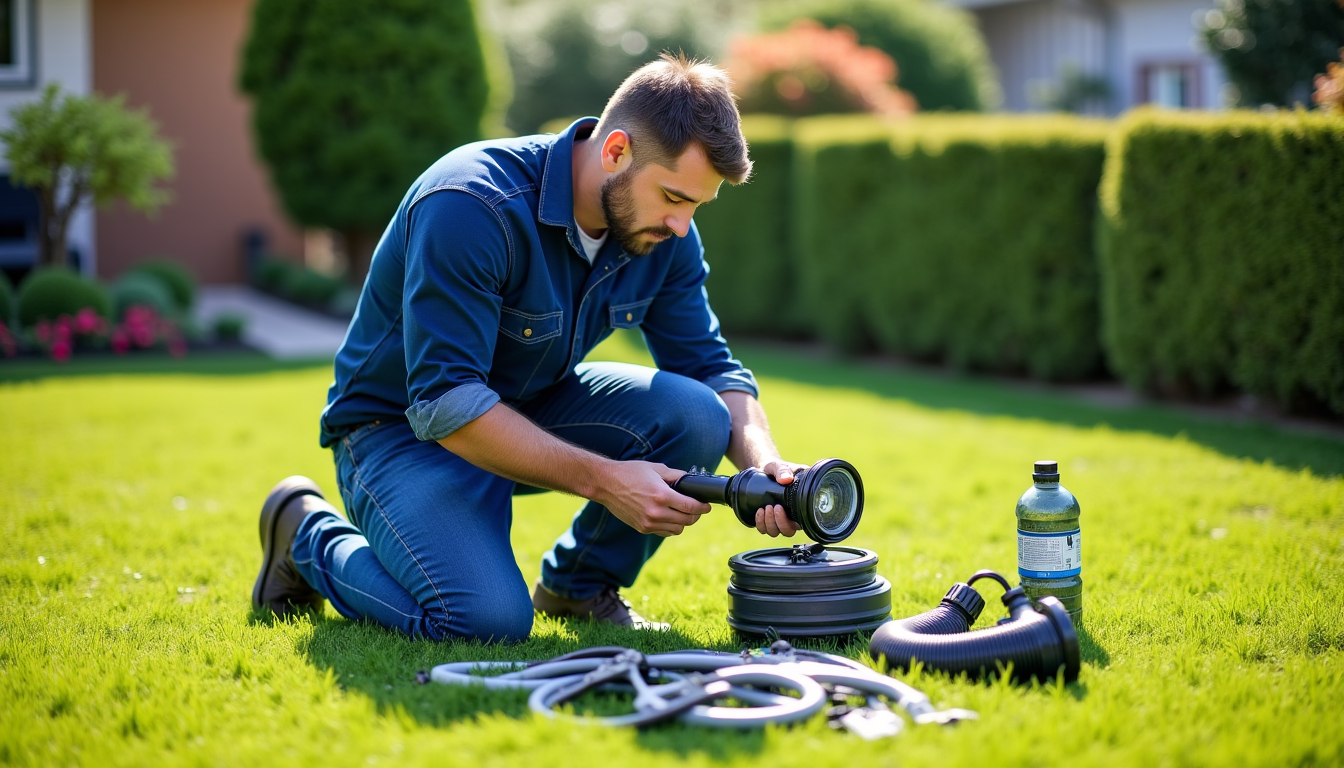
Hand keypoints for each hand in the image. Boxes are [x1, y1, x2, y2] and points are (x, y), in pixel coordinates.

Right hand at [593, 460, 710, 536]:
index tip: (707, 506)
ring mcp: (648, 523)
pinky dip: (671, 527)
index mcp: (661, 495)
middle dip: (696, 515)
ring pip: (677, 529)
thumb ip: (676, 475)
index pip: (691, 507)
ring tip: (683, 513)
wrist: (606, 484)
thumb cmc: (630, 473)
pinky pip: (664, 532)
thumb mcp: (656, 468)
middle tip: (697, 509)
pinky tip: (669, 517)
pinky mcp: (642, 528)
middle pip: (687, 521)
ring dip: (683, 522)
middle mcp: (656, 512)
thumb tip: (691, 481)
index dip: (703, 507)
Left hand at [753, 458, 809, 537]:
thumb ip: (784, 470)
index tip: (780, 507)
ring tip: (764, 508)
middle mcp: (791, 515)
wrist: (765, 469)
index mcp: (800, 506)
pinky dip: (760, 524)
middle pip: (788, 532)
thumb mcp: (781, 466)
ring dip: (768, 523)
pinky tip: (759, 512)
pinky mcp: (768, 519)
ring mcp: (779, 518)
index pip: (801, 524)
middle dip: (778, 523)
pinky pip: (765, 529)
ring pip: (775, 532)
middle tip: (771, 507)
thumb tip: (785, 479)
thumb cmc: (779, 469)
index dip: (791, 523)